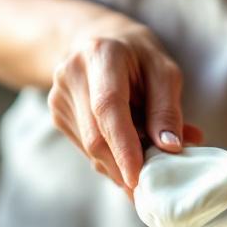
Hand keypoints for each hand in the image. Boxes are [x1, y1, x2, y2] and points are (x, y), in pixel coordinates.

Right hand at [48, 15, 201, 189]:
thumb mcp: (163, 70)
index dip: (124, 146)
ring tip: (146, 158)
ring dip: (121, 164)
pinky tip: (126, 147)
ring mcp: (59, 97)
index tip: (138, 178)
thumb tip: (170, 149)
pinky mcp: (57, 115)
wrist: (94, 39)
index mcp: (102, 54)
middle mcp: (71, 74)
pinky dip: (111, 157)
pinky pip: (86, 148)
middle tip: (152, 187)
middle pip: (95, 136)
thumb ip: (167, 109)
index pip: (108, 107)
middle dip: (125, 167)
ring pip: (91, 148)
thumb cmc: (136, 56)